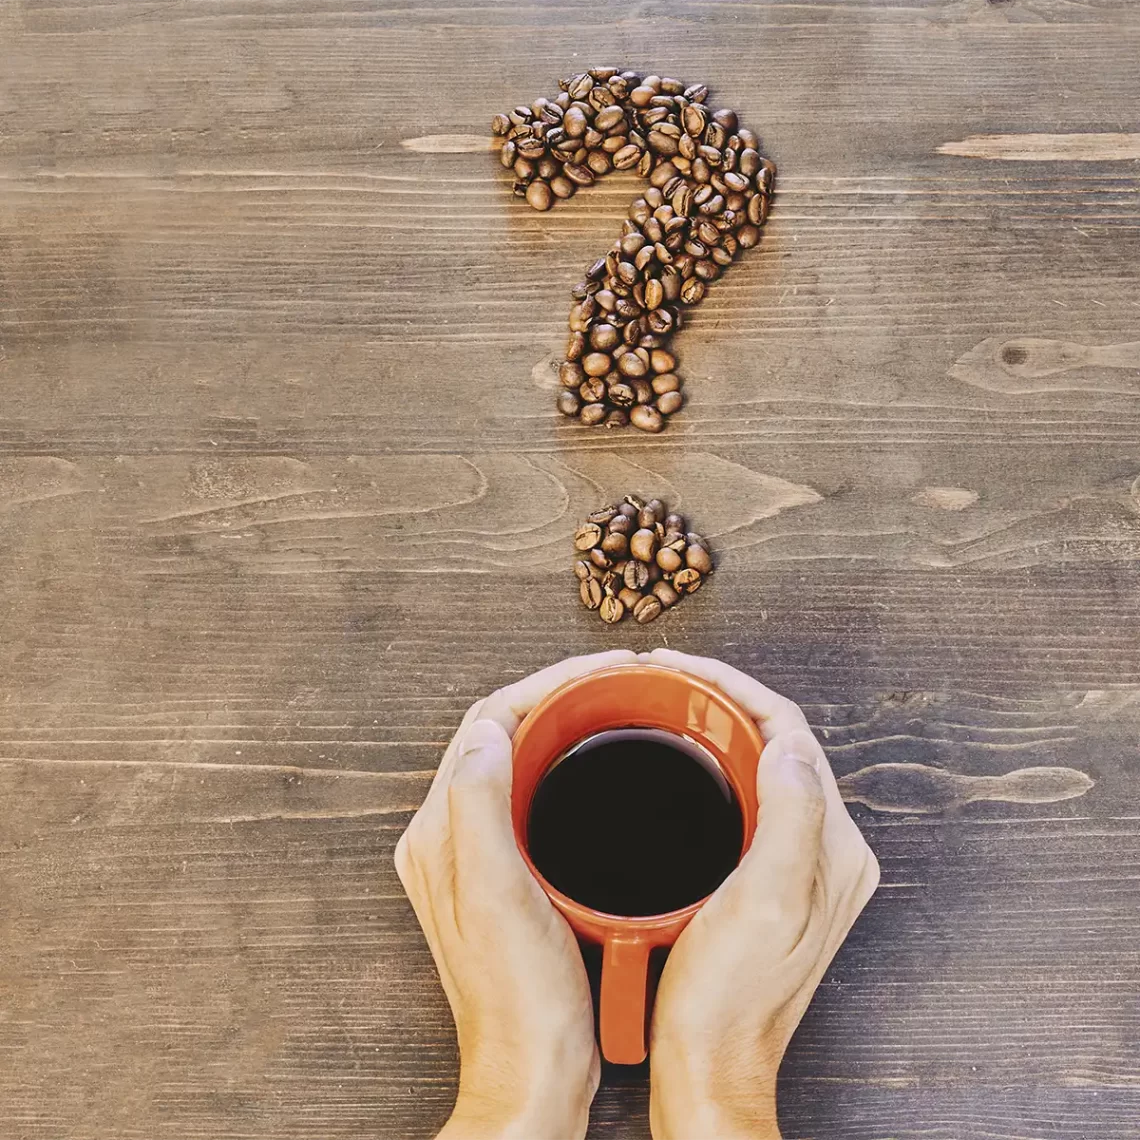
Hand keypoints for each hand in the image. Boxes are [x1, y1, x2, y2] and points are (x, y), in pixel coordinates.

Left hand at [395, 650, 636, 1139]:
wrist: (532, 1067)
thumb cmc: (519, 998)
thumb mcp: (497, 896)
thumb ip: (478, 808)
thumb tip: (483, 731)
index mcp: (441, 832)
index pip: (487, 723)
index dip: (548, 684)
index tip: (603, 667)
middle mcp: (450, 836)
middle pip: (499, 733)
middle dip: (557, 692)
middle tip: (615, 675)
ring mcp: (477, 854)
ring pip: (516, 758)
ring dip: (560, 722)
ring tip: (611, 702)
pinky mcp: (507, 872)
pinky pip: (531, 792)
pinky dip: (565, 764)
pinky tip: (600, 766)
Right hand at [646, 650, 879, 1139]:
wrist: (711, 1065)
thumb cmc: (730, 1000)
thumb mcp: (766, 904)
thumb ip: (792, 818)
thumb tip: (789, 743)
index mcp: (833, 847)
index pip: (791, 734)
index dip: (732, 687)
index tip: (679, 668)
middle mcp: (825, 850)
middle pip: (779, 742)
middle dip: (723, 697)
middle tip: (666, 678)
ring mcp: (797, 865)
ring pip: (762, 766)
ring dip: (718, 726)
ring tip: (667, 704)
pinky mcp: (768, 879)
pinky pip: (747, 797)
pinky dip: (711, 766)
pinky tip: (676, 765)